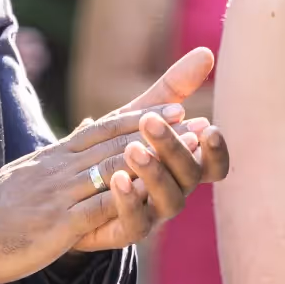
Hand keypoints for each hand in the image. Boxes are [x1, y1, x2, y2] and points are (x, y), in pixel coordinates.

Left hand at [68, 46, 230, 253]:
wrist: (68, 192)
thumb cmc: (114, 147)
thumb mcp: (140, 115)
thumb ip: (173, 88)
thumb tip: (206, 52)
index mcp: (183, 167)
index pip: (213, 166)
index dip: (216, 152)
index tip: (207, 127)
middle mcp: (174, 192)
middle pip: (190, 177)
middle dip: (174, 149)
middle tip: (152, 122)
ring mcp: (152, 214)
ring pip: (169, 201)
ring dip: (154, 174)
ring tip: (134, 149)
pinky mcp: (123, 231)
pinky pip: (135, 223)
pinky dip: (129, 201)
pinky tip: (116, 178)